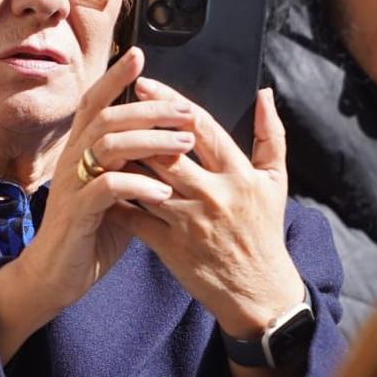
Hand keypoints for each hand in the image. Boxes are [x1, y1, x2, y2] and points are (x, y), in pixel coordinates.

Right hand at [0, 48, 191, 360]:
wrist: (55, 277)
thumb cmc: (89, 235)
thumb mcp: (119, 196)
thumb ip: (138, 169)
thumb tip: (171, 147)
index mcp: (81, 152)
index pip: (94, 103)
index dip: (114, 77)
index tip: (140, 54)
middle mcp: (72, 161)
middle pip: (106, 117)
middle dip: (149, 109)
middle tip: (186, 111)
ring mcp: (71, 186)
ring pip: (106, 145)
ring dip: (149, 141)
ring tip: (183, 146)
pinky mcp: (75, 215)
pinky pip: (106, 189)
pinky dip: (137, 187)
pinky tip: (163, 193)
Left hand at [115, 80, 302, 337]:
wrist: (258, 292)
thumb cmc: (264, 232)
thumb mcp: (275, 182)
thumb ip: (271, 135)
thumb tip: (263, 94)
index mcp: (239, 175)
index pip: (201, 128)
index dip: (170, 102)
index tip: (144, 84)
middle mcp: (214, 196)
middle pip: (166, 150)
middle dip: (137, 126)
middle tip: (112, 104)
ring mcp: (190, 222)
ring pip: (146, 182)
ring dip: (121, 160)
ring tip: (101, 139)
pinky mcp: (171, 247)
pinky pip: (135, 218)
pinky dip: (117, 200)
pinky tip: (101, 184)